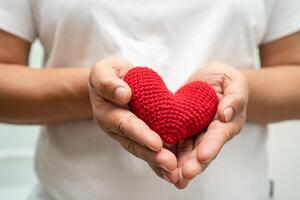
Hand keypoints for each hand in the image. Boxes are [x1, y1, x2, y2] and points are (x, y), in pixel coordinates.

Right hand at [88, 59, 178, 183]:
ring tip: (174, 170)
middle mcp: (115, 128)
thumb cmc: (108, 74)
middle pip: (133, 143)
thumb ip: (108, 82)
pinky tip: (173, 168)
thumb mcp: (103, 71)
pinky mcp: (137, 136)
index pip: (124, 124)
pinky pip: (147, 148)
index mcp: (106, 112)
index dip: (140, 133)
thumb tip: (123, 94)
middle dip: (151, 155)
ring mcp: (126, 134)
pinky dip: (158, 159)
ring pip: (141, 150)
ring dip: (157, 161)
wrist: (112, 82)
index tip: (156, 143)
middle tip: (170, 164)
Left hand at [174, 61, 248, 188]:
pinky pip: (172, 142)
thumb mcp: (234, 81)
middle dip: (193, 164)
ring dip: (179, 165)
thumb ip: (235, 97)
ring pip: (186, 152)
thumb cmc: (224, 79)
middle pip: (202, 151)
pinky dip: (166, 153)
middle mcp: (210, 133)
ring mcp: (194, 133)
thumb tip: (226, 114)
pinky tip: (157, 162)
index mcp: (227, 123)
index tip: (203, 156)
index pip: (219, 135)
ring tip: (171, 177)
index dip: (211, 146)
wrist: (208, 80)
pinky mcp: (179, 130)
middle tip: (183, 175)